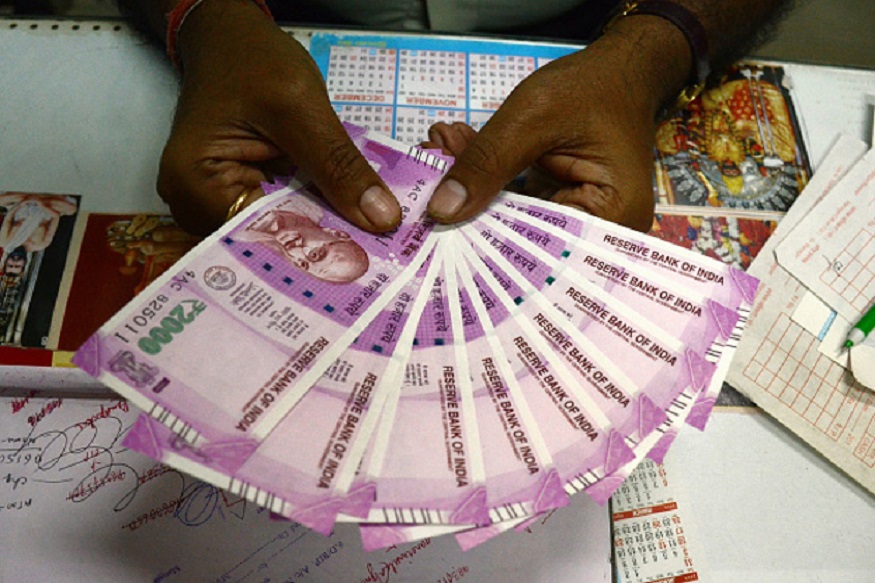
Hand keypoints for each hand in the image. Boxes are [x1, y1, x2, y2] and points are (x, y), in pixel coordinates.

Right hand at [157, 0, 400, 234]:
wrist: (230, 35)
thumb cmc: (252, 60)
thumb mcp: (302, 108)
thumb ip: (339, 166)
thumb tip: (382, 219)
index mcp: (194, 183)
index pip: (258, 235)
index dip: (312, 247)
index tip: (364, 257)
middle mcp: (194, 203)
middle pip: (265, 239)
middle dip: (319, 245)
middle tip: (376, 256)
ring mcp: (214, 200)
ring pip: (276, 229)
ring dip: (318, 230)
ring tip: (369, 243)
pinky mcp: (238, 192)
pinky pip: (279, 212)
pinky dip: (310, 212)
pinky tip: (346, 218)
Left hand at [425, 16, 691, 231]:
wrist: (618, 69)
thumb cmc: (590, 87)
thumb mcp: (533, 119)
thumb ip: (487, 164)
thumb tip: (440, 212)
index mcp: (612, 217)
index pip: (539, 246)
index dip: (484, 238)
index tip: (433, 222)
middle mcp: (599, 233)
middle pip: (524, 238)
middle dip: (470, 211)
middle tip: (422, 183)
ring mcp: (579, 220)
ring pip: (513, 222)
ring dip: (474, 191)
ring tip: (435, 156)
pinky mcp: (559, 206)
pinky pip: (517, 206)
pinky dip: (487, 182)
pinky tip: (452, 156)